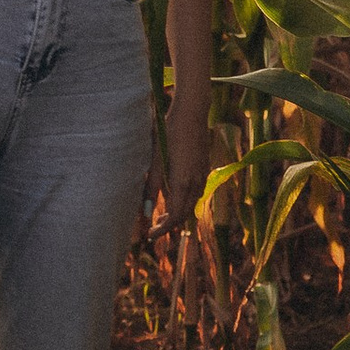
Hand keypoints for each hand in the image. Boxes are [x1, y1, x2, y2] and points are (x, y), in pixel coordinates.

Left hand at [156, 106, 210, 229]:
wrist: (193, 112)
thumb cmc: (170, 133)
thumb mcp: (156, 160)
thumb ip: (152, 186)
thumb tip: (145, 211)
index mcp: (182, 182)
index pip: (175, 216)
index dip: (163, 229)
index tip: (150, 236)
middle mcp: (196, 182)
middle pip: (185, 213)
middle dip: (169, 223)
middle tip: (153, 227)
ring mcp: (203, 175)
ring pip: (192, 203)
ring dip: (178, 212)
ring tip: (162, 213)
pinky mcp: (204, 167)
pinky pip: (196, 192)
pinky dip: (185, 200)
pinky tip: (174, 194)